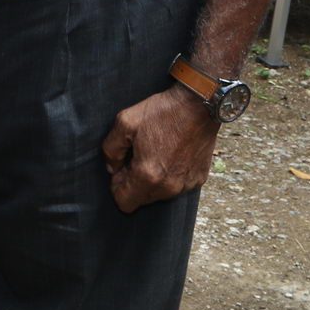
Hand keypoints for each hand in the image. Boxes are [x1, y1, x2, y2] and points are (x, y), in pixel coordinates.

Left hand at [102, 85, 221, 212]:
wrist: (197, 105)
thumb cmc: (161, 112)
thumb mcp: (124, 123)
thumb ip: (111, 150)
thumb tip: (111, 168)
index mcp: (148, 175)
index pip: (124, 203)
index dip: (117, 187)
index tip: (121, 169)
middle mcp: (169, 186)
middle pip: (142, 200)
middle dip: (134, 183)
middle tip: (137, 157)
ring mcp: (186, 185)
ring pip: (160, 195)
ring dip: (153, 180)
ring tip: (155, 153)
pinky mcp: (199, 179)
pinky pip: (177, 187)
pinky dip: (170, 176)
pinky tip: (171, 154)